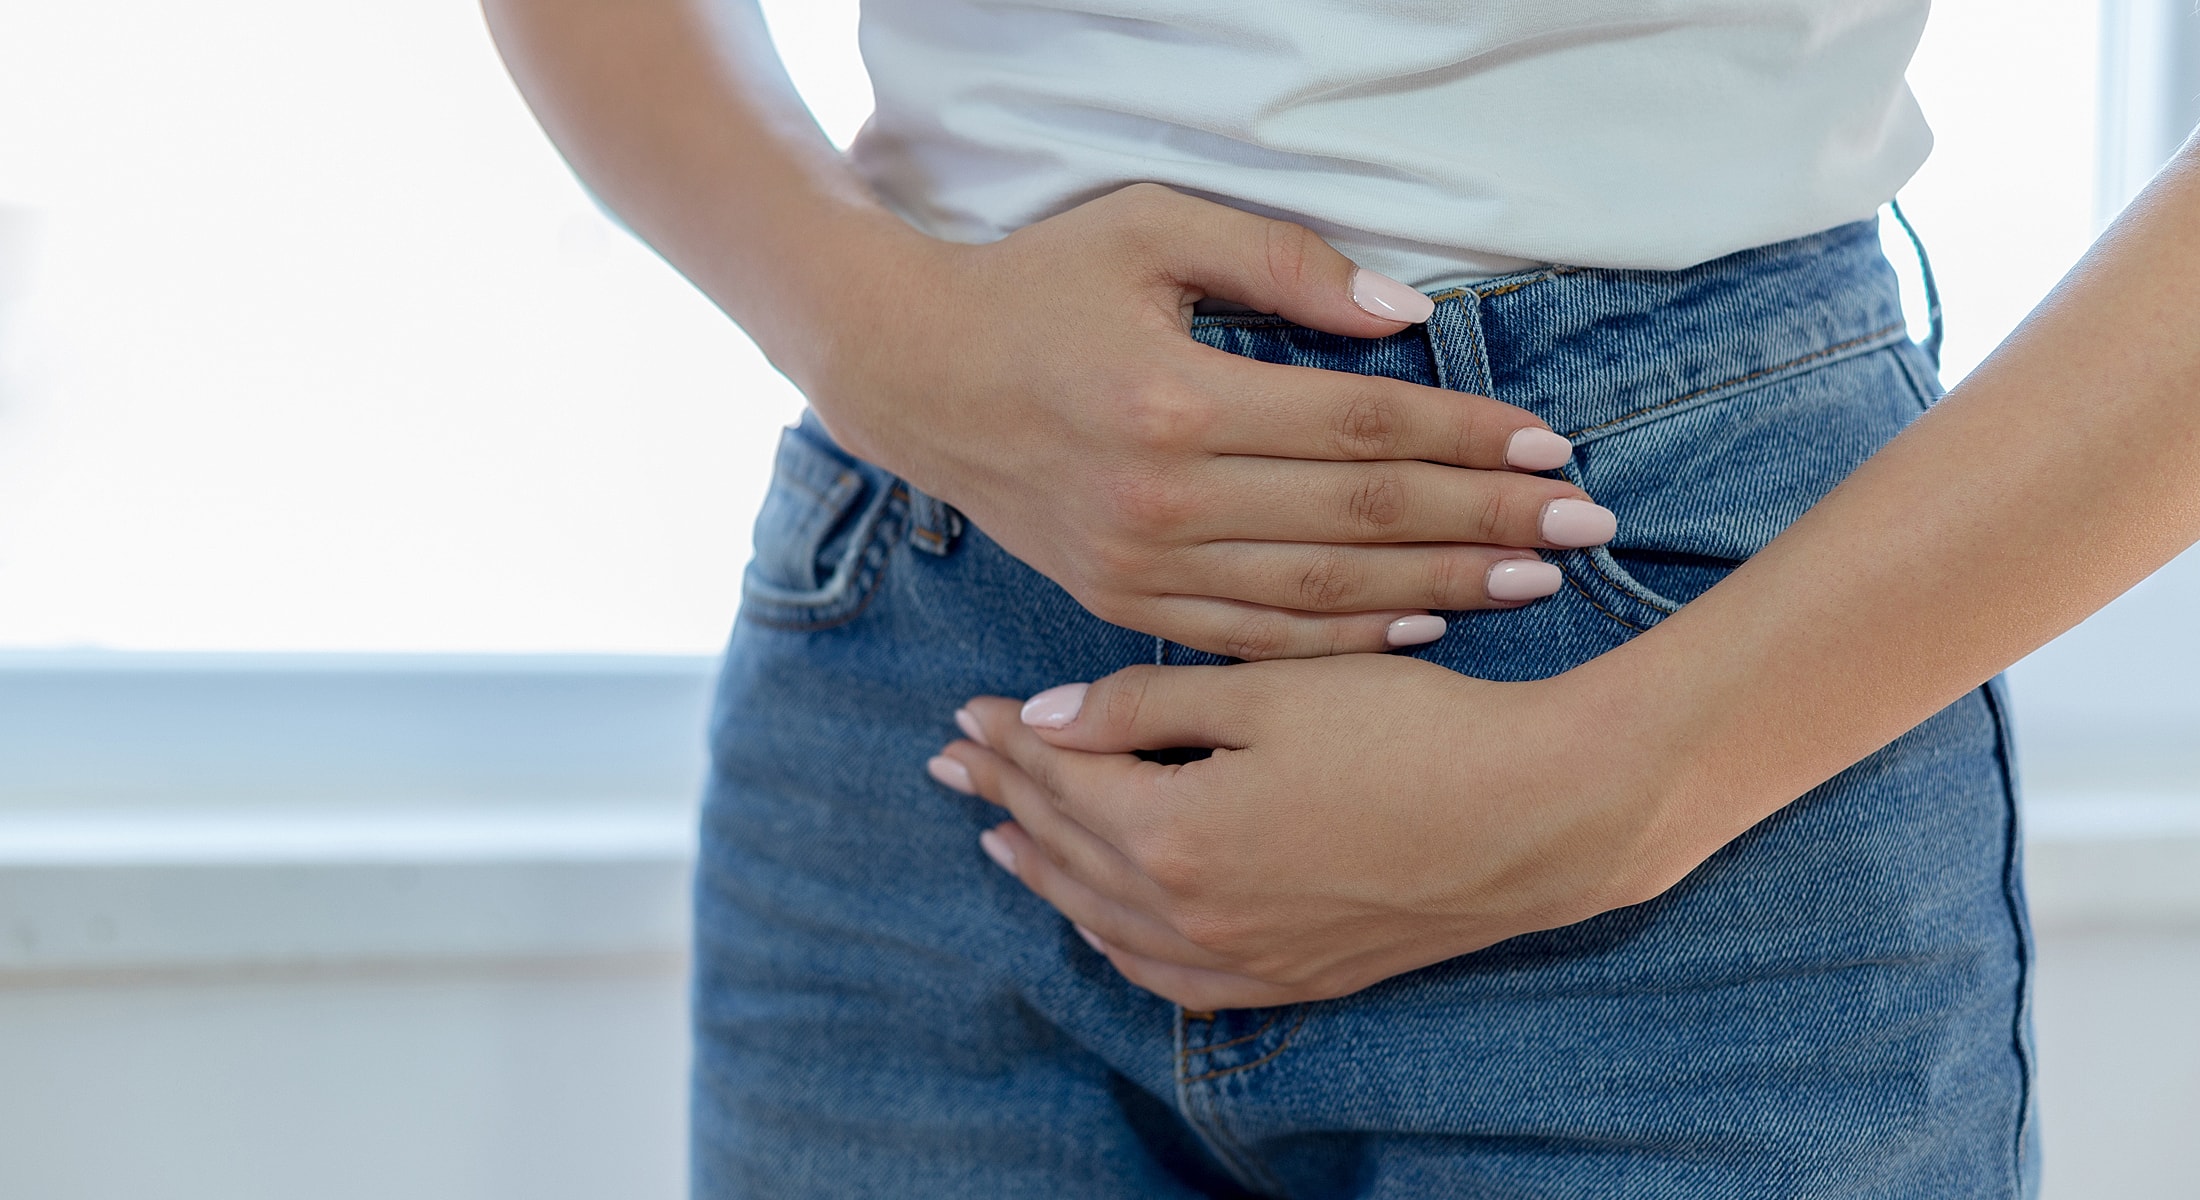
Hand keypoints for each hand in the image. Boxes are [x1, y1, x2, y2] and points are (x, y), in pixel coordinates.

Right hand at [806, 184, 1614, 659]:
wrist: (911, 376)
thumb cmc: (1036, 286)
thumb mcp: (1149, 231)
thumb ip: (1281, 266)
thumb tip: (1402, 314)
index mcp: (1177, 401)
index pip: (1363, 425)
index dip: (1468, 435)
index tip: (1553, 446)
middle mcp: (1163, 499)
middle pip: (1362, 517)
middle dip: (1487, 521)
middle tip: (1586, 526)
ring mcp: (1140, 565)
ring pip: (1322, 592)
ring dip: (1439, 588)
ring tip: (1533, 582)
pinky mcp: (1120, 601)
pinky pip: (1254, 637)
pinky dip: (1344, 639)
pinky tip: (1420, 629)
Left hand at [927, 655, 1704, 1009]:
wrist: (1539, 815)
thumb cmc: (1412, 731)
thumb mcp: (1270, 690)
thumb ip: (1144, 706)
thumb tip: (1043, 717)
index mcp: (1176, 834)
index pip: (1060, 783)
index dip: (1009, 742)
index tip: (968, 710)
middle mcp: (1195, 913)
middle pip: (1070, 852)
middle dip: (1006, 801)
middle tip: (955, 764)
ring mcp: (1246, 957)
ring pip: (1107, 922)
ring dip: (1047, 874)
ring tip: (1001, 838)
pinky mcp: (1295, 977)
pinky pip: (1171, 976)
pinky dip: (1117, 941)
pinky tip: (1103, 919)